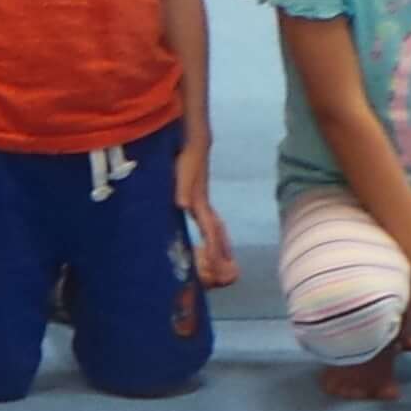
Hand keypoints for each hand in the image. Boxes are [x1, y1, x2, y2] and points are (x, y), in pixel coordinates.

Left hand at [176, 144, 237, 288]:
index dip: (214, 245)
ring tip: (224, 255)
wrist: (195, 142)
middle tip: (228, 267)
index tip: (217, 262)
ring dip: (220, 240)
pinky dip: (212, 228)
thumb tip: (183, 206)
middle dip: (222, 248)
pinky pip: (208, 217)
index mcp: (199, 203)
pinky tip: (206, 231)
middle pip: (216, 229)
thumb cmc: (187, 158)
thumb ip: (183, 189)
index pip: (210, 229)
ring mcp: (202, 199)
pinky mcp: (198, 195)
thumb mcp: (183, 173)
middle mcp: (202, 204)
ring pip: (215, 223)